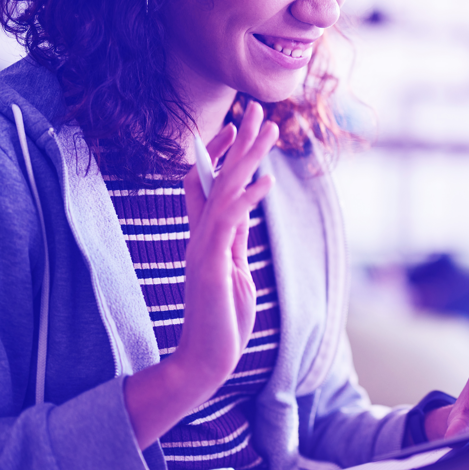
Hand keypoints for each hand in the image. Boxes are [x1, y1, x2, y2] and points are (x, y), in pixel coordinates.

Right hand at [124, 103, 276, 448]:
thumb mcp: (233, 270)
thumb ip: (233, 240)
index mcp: (206, 237)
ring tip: (268, 131)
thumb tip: (242, 214)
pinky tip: (266, 181)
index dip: (221, 154)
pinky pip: (228, 223)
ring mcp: (202, 248)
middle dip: (238, 143)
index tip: (237, 128)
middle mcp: (200, 236)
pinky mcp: (210, 264)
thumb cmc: (222, 320)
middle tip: (255, 109)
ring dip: (246, 159)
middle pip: (216, 177)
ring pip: (222, 191)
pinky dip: (247, 199)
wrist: (206, 360)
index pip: (208, 184)